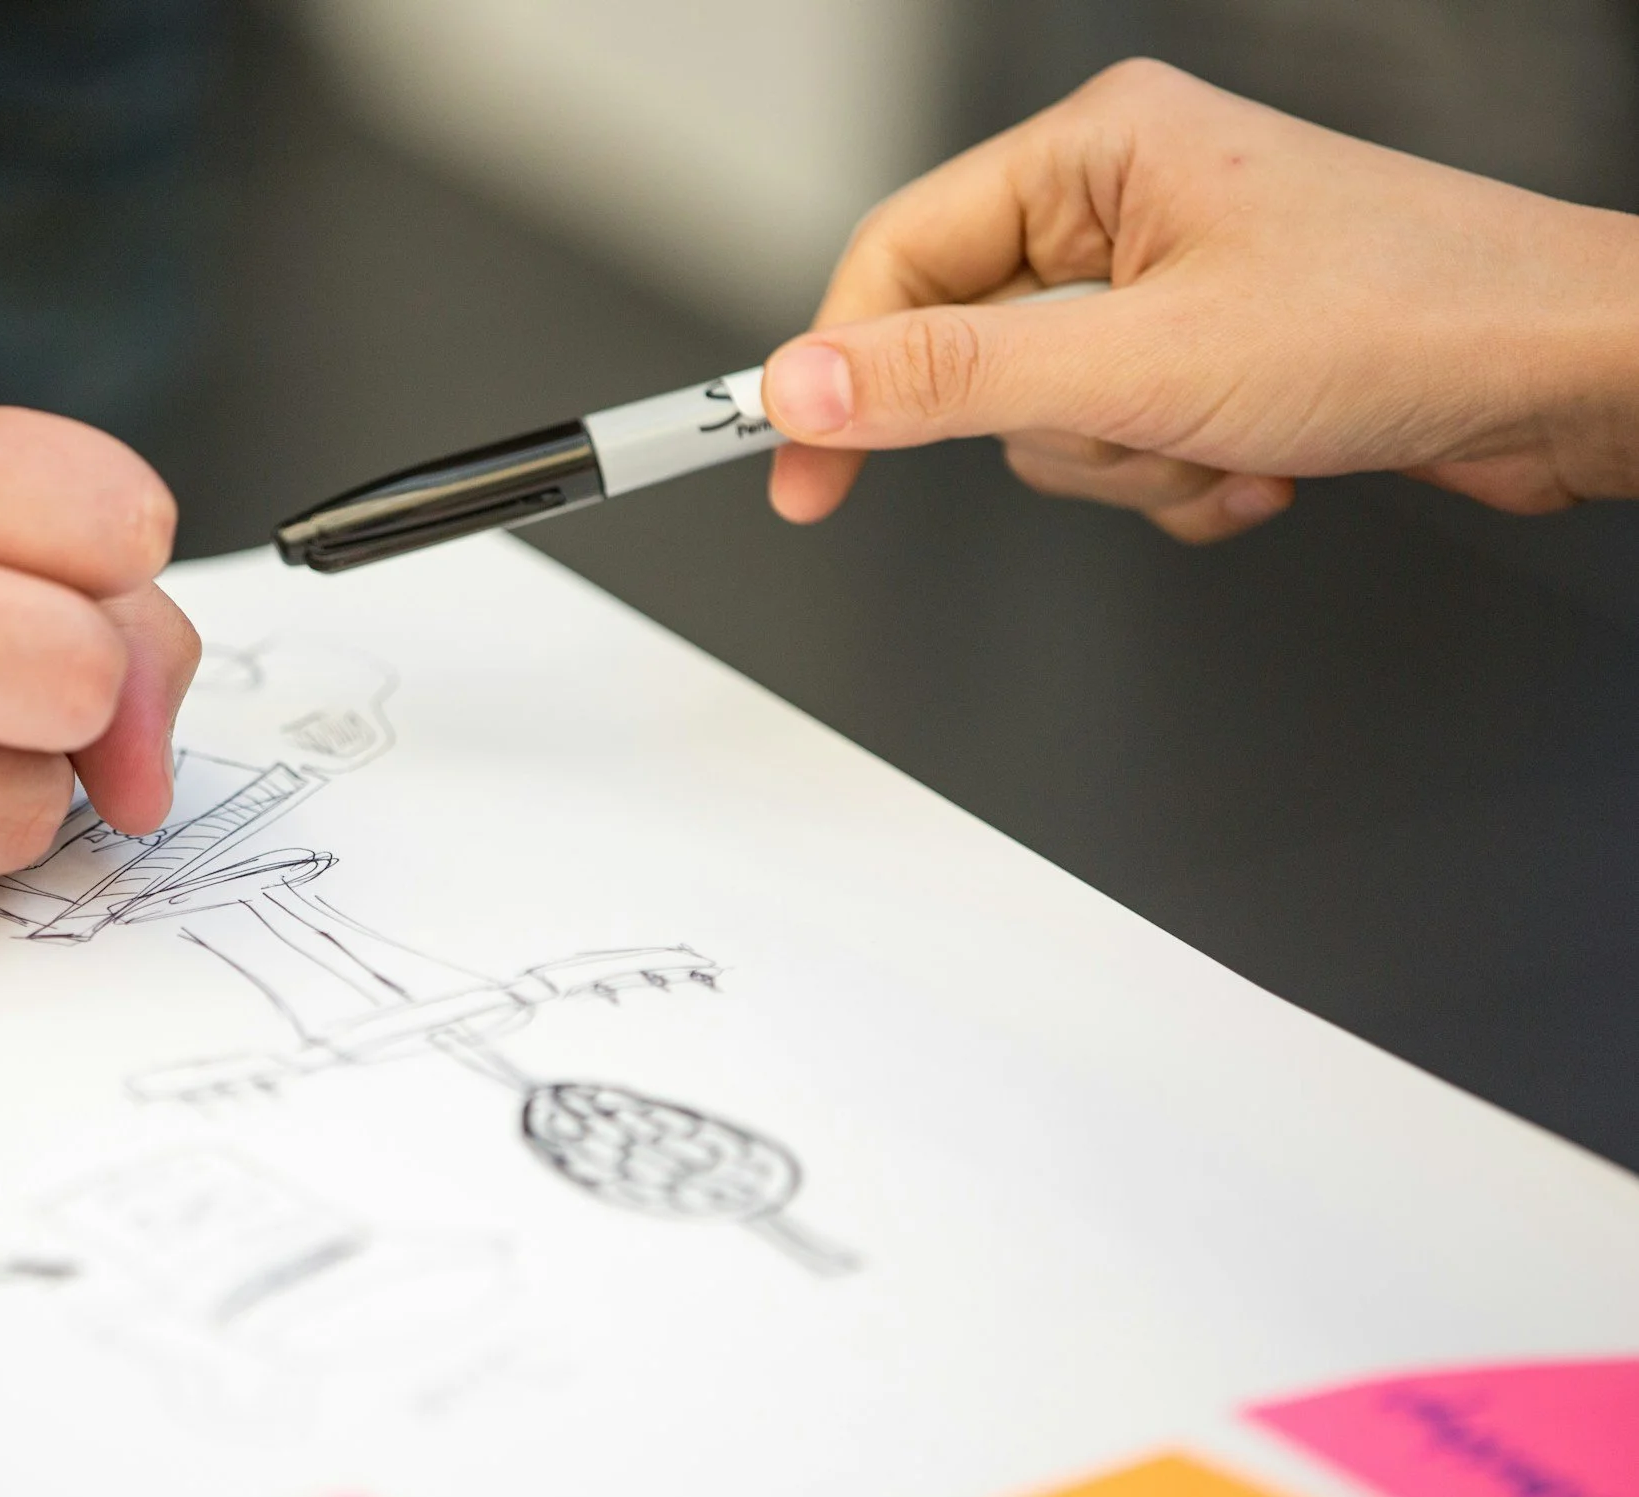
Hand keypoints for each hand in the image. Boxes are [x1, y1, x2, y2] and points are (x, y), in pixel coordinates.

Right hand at [761, 58, 1638, 541]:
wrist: (1570, 373)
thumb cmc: (1409, 318)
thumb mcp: (1140, 365)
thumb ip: (951, 382)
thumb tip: (805, 383)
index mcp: (1094, 150)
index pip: (898, 260)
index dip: (837, 371)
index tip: (798, 470)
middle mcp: (1125, 202)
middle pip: (971, 354)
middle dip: (1056, 429)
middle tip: (1130, 429)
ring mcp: (1170, 282)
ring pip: (1047, 419)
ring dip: (1128, 465)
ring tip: (1223, 443)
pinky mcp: (1210, 353)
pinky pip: (1121, 446)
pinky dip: (1176, 481)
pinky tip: (1260, 465)